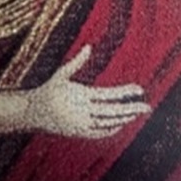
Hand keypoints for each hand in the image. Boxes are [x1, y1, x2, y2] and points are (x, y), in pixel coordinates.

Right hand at [25, 45, 150, 137]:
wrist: (34, 114)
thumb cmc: (48, 90)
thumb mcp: (60, 74)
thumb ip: (76, 62)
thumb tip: (89, 46)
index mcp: (81, 96)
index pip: (110, 95)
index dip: (126, 92)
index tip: (140, 89)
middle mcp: (84, 112)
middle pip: (113, 112)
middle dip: (131, 109)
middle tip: (147, 106)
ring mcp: (84, 125)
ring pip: (110, 123)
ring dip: (125, 118)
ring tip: (136, 112)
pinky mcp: (81, 134)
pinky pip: (102, 133)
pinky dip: (113, 128)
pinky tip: (122, 123)